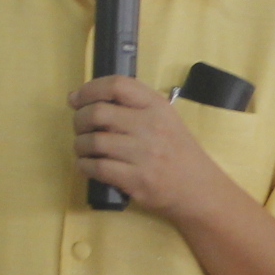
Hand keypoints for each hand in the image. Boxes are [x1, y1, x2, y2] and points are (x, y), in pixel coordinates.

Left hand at [70, 75, 228, 217]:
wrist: (198, 188)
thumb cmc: (177, 151)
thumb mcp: (164, 118)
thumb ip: (133, 106)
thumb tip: (86, 99)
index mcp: (156, 106)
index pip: (117, 85)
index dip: (89, 89)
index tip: (76, 99)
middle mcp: (150, 126)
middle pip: (98, 113)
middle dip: (79, 120)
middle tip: (80, 128)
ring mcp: (144, 154)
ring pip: (94, 142)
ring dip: (80, 145)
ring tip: (83, 149)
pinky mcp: (137, 180)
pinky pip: (97, 168)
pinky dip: (84, 166)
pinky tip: (87, 165)